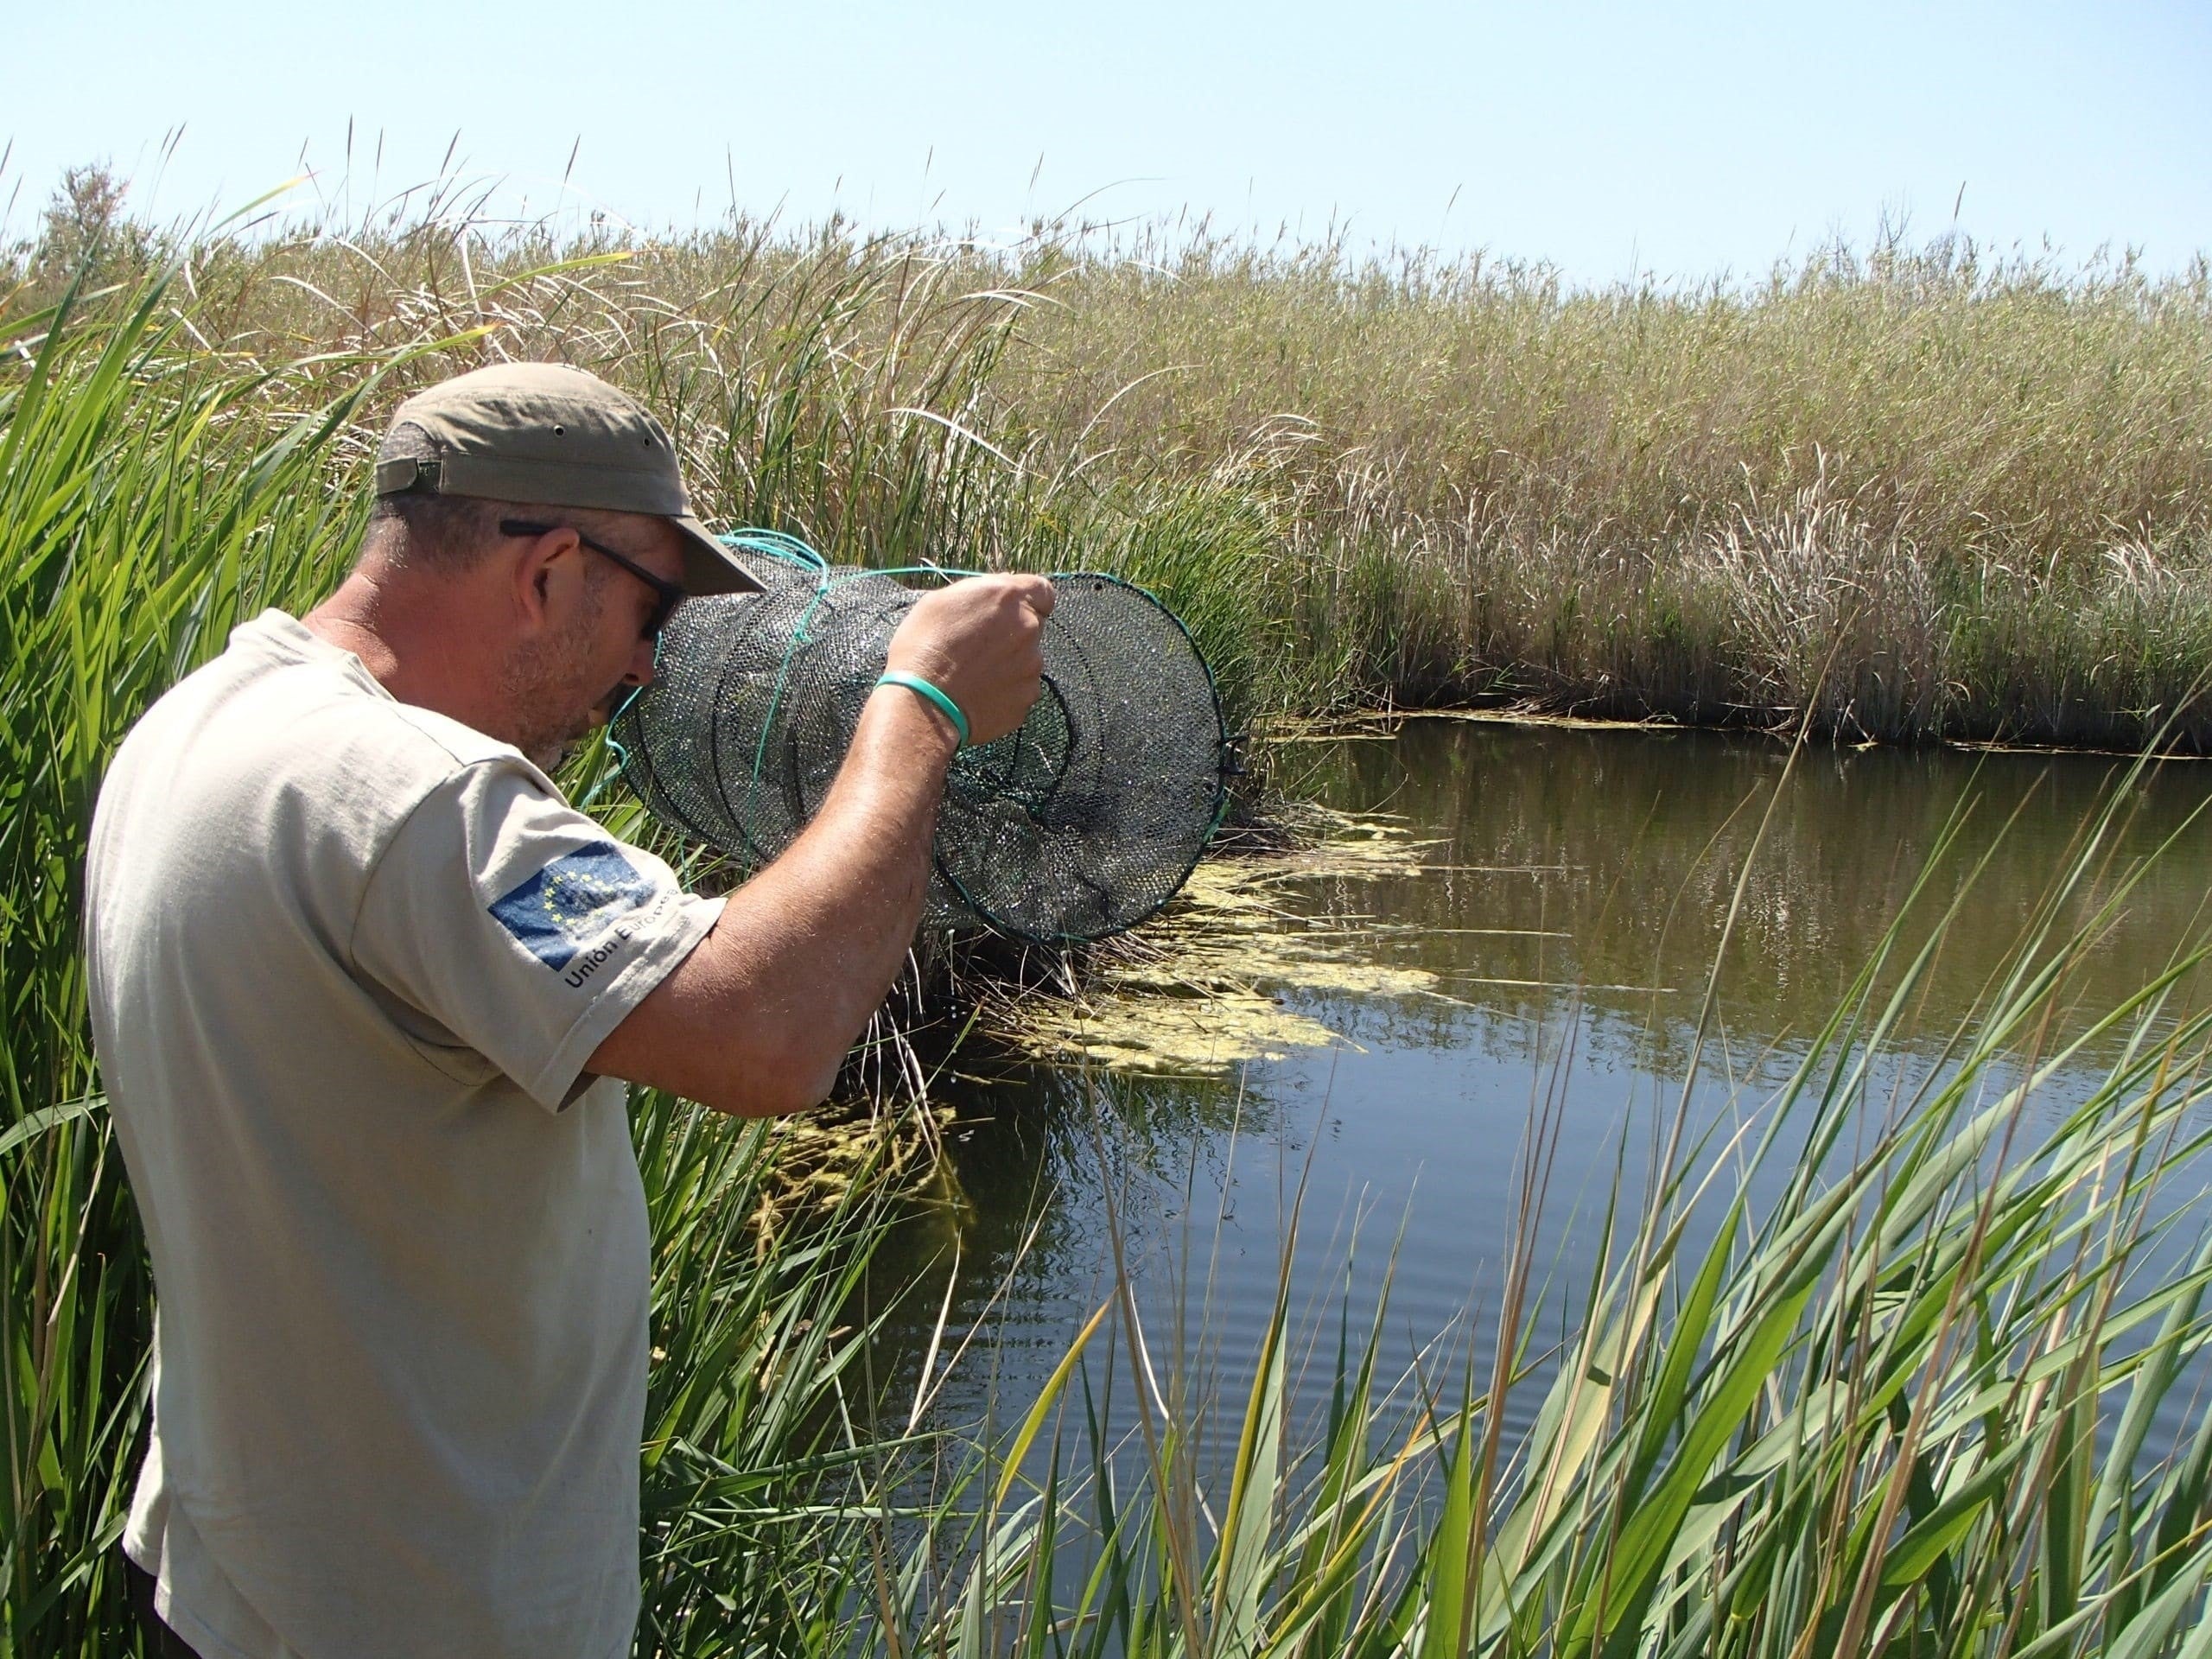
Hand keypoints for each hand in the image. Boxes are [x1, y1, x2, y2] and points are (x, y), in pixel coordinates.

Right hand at [884, 574, 1053, 746]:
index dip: (1028, 601)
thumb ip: (980, 590)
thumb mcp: (940, 601)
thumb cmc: (922, 649)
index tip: (1009, 612)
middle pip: (1033, 626)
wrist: (923, 706)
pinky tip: (978, 694)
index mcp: (1008, 598)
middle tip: (979, 647)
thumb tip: (1000, 590)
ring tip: (973, 675)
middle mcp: (1028, 628)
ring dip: (1008, 663)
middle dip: (1012, 633)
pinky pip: (1021, 689)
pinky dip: (1006, 690)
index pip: (1043, 590)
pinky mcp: (1028, 697)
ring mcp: (1032, 666)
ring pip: (1027, 659)